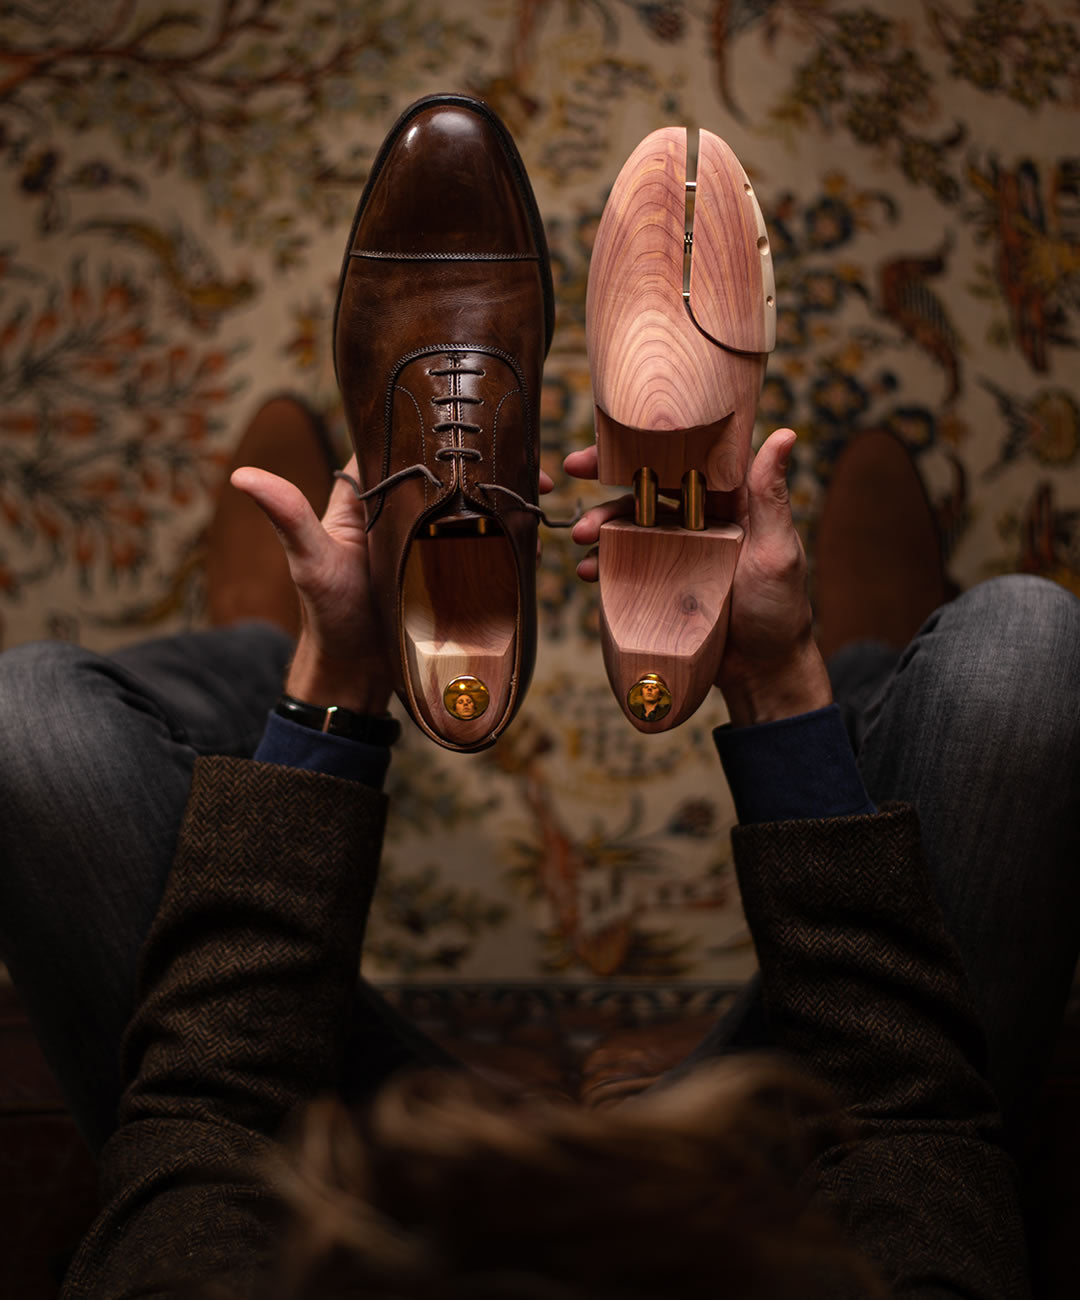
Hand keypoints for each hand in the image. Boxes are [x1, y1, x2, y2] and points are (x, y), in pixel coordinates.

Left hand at [233, 456, 556, 714]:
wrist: (357, 673)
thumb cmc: (327, 615)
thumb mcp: (310, 561)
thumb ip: (287, 517)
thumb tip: (242, 475)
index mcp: (369, 498)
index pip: (401, 444)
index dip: (433, 426)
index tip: (471, 419)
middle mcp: (402, 512)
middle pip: (448, 470)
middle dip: (487, 458)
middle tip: (528, 458)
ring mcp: (432, 540)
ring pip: (472, 503)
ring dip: (505, 493)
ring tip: (539, 490)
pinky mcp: (455, 570)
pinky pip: (485, 542)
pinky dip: (510, 533)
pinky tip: (534, 530)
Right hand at [565, 429, 831, 726]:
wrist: (760, 672)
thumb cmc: (781, 609)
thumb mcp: (778, 550)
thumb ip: (771, 495)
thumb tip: (785, 433)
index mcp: (731, 499)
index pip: (689, 456)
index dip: (653, 439)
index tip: (621, 431)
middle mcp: (700, 517)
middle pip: (649, 482)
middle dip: (609, 474)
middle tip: (574, 469)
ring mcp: (678, 548)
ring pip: (631, 521)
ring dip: (601, 522)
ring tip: (581, 536)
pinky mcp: (660, 579)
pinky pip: (624, 562)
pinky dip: (602, 562)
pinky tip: (588, 571)